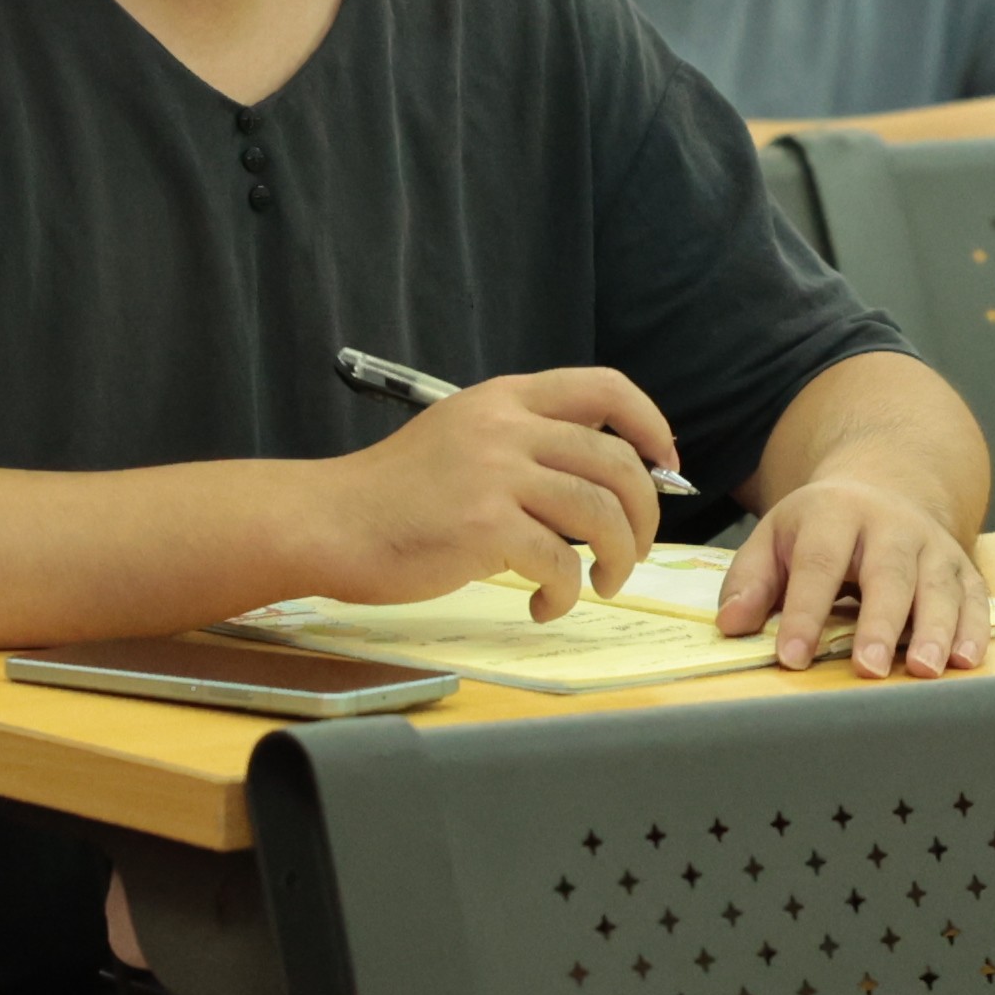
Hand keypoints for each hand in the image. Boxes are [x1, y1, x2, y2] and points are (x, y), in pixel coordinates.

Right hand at [299, 366, 673, 621]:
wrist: (329, 522)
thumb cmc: (394, 494)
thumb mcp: (462, 437)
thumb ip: (524, 442)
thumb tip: (599, 476)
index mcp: (505, 400)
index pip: (604, 387)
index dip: (649, 423)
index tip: (665, 464)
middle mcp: (506, 428)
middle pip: (617, 461)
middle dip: (645, 512)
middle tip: (634, 549)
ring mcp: (495, 476)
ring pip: (600, 513)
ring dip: (617, 557)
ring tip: (601, 583)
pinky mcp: (484, 528)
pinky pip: (559, 563)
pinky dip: (567, 593)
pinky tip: (545, 606)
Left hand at [720, 479, 986, 676]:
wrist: (886, 485)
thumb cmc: (823, 528)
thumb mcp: (776, 538)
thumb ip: (751, 580)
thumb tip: (733, 625)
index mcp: (835, 514)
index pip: (819, 563)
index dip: (805, 612)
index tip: (792, 657)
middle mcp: (891, 526)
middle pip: (888, 574)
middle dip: (879, 623)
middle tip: (867, 667)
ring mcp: (933, 545)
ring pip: (938, 587)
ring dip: (935, 629)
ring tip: (923, 670)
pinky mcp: (962, 566)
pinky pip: (975, 597)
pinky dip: (975, 629)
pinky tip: (967, 661)